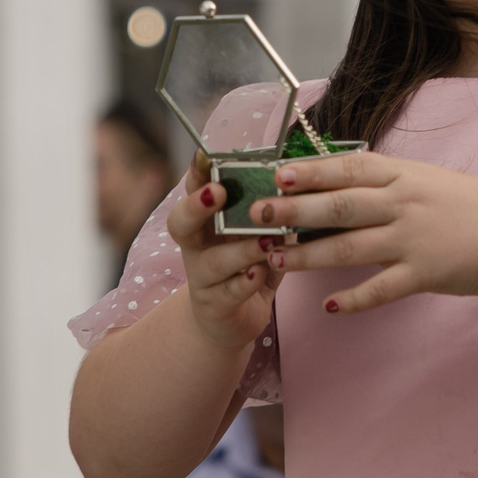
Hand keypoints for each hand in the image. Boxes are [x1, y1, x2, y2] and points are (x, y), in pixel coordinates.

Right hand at [165, 154, 279, 352]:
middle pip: (181, 222)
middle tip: (217, 192)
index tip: (206, 156)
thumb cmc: (248, 267)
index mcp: (206, 222)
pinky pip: (228, 292)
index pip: (194, 190)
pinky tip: (260, 272)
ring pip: (212, 261)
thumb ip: (270, 213)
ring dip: (239, 249)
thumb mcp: (258, 235)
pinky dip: (245, 282)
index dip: (197, 173)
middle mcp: (196, 247)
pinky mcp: (214, 305)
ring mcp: (202, 278)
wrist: (233, 321)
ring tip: (265, 241)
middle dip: (196, 206)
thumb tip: (296, 184)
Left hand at [249, 150, 477, 315]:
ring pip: (350, 246)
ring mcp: (414, 239)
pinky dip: (353, 299)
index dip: (311, 170)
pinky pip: (381, 289)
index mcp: (404, 175)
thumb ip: (387, 183)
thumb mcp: (428, 180)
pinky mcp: (425, 274)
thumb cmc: (472, 206)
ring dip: (309, 254)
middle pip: (340, 205)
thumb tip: (340, 182)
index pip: (349, 168)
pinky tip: (328, 305)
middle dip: (294, 210)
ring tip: (276, 260)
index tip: (276, 173)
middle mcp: (405, 203)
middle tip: (257, 214)